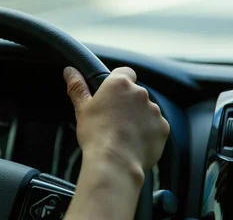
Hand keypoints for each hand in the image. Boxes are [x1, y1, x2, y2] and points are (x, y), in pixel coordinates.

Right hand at [64, 66, 169, 180]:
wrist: (115, 162)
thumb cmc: (96, 134)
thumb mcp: (82, 109)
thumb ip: (77, 86)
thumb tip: (70, 71)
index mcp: (119, 84)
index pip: (125, 72)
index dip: (119, 82)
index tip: (112, 95)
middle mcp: (140, 93)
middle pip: (136, 93)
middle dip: (128, 103)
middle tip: (115, 119)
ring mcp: (154, 110)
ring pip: (147, 110)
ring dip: (139, 117)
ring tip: (125, 134)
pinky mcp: (163, 127)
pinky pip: (156, 126)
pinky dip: (149, 132)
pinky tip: (135, 143)